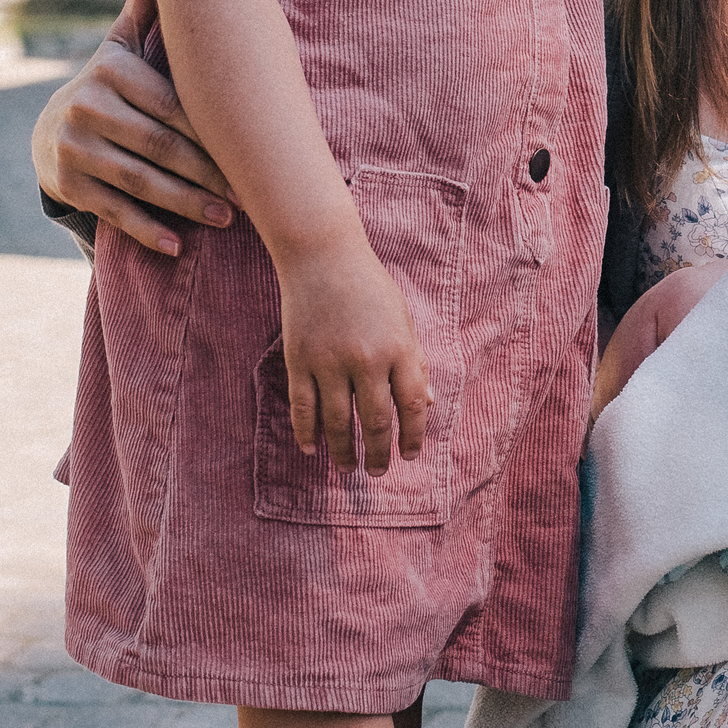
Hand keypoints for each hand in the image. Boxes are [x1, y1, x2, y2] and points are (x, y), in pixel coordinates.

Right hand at [32, 0, 235, 253]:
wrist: (53, 130)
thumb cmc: (114, 83)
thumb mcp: (126, 39)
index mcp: (112, 71)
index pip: (173, 107)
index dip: (213, 132)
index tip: (252, 150)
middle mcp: (87, 108)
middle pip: (160, 148)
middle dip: (207, 174)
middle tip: (249, 194)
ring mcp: (74, 150)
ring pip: (140, 182)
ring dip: (186, 206)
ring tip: (227, 219)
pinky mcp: (68, 186)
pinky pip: (113, 211)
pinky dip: (146, 231)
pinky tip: (177, 245)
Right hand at [276, 226, 434, 474]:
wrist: (323, 255)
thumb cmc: (370, 287)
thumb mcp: (402, 319)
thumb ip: (414, 361)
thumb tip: (427, 404)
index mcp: (399, 348)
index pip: (412, 405)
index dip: (413, 436)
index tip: (410, 455)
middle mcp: (367, 359)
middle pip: (375, 420)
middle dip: (378, 452)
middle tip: (377, 472)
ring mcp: (330, 361)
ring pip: (338, 421)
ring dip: (343, 450)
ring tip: (347, 467)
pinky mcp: (300, 359)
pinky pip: (304, 406)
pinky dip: (307, 432)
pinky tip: (313, 448)